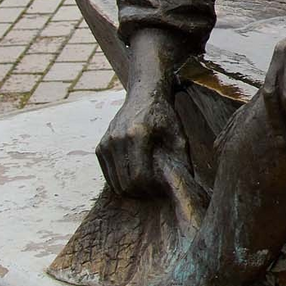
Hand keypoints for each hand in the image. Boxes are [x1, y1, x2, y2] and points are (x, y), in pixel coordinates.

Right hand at [98, 73, 185, 199]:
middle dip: (140, 192)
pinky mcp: (100, 147)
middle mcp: (118, 139)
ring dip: (129, 189)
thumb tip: (184, 184)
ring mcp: (106, 143)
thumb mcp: (178, 134)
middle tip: (153, 191)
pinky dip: (119, 181)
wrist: (143, 93)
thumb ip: (181, 158)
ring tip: (145, 186)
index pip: (139, 175)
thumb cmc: (164, 114)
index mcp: (138, 134)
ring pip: (115, 181)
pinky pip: (108, 174)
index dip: (150, 189)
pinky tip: (133, 178)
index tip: (161, 190)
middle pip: (125, 181)